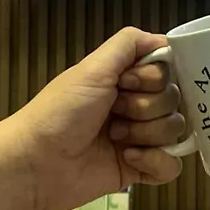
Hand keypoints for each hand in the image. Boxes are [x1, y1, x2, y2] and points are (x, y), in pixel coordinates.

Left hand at [5, 27, 183, 209]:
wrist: (35, 163)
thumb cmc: (59, 112)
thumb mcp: (92, 68)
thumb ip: (128, 44)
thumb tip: (164, 39)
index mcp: (127, 80)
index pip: (168, 71)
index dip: (153, 78)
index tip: (126, 83)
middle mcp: (137, 106)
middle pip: (174, 100)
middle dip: (145, 108)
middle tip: (114, 113)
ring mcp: (140, 138)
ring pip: (175, 130)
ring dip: (145, 134)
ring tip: (115, 138)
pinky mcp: (141, 169)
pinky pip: (172, 165)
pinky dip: (155, 162)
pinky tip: (128, 158)